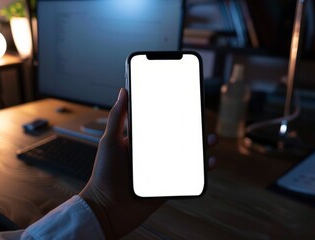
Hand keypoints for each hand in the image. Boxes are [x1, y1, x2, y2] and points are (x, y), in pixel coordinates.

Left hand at [80, 88, 216, 238]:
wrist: (106, 209)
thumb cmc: (103, 175)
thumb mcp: (109, 141)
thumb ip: (117, 117)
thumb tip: (123, 91)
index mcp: (136, 143)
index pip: (156, 125)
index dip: (170, 115)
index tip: (183, 103)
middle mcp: (148, 156)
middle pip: (174, 139)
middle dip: (190, 130)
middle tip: (202, 119)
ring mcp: (158, 171)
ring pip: (184, 157)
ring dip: (199, 148)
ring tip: (210, 139)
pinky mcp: (165, 187)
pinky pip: (186, 177)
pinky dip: (200, 171)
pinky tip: (209, 162)